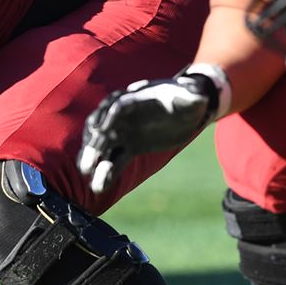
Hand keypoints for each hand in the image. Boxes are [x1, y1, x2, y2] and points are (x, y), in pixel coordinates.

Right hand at [78, 75, 214, 193]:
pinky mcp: (128, 147)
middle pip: (102, 128)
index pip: (117, 107)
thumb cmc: (186, 99)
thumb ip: (190, 99)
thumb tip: (199, 100)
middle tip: (86, 164)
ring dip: (93, 160)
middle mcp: (122, 116)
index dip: (108, 118)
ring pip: (103, 147)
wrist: (184, 110)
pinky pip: (114, 161)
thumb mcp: (191, 97)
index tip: (100, 132)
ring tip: (87, 175)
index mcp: (135, 99)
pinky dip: (105, 173)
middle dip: (93, 145)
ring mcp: (123, 132)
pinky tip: (98, 187)